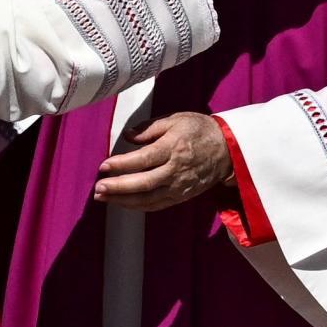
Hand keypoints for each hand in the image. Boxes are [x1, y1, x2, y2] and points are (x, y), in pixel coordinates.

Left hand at [94, 112, 232, 211]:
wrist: (228, 150)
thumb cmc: (199, 130)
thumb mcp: (176, 119)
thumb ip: (150, 127)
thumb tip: (128, 135)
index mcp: (174, 148)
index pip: (143, 159)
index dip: (122, 164)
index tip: (103, 166)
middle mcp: (176, 170)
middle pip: (143, 183)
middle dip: (118, 187)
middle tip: (98, 187)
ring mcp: (179, 187)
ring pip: (148, 199)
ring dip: (123, 201)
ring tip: (103, 198)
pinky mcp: (181, 196)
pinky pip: (156, 205)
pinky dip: (138, 206)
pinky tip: (123, 203)